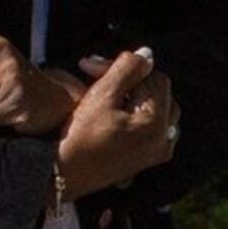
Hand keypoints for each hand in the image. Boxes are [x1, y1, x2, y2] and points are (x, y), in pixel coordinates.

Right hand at [53, 46, 179, 196]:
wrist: (64, 174)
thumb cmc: (79, 136)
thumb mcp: (101, 94)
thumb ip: (127, 68)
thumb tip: (147, 54)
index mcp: (156, 123)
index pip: (155, 78)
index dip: (128, 68)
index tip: (97, 69)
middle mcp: (164, 139)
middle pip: (159, 93)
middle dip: (133, 82)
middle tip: (100, 79)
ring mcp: (158, 151)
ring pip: (158, 109)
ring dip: (136, 97)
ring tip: (107, 96)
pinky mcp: (148, 159)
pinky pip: (154, 127)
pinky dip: (140, 115)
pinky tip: (116, 114)